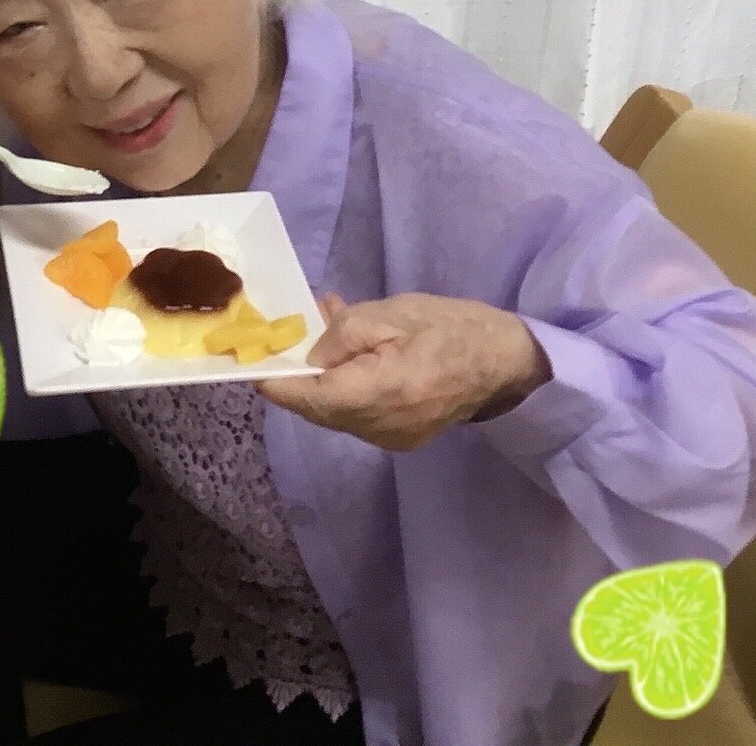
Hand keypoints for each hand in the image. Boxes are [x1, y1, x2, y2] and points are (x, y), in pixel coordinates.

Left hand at [259, 293, 551, 451]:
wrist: (506, 362)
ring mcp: (392, 440)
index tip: (250, 361)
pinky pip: (355, 416)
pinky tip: (350, 359)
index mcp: (381, 391)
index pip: (309, 397)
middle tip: (283, 341)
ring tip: (324, 337)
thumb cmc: (451, 327)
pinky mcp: (400, 440)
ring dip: (320, 381)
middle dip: (295, 377)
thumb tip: (306, 351)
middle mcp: (382, 427)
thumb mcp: (391, 313)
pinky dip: (343, 390)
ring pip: (334, 414)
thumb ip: (342, 333)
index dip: (275, 380)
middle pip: (316, 409)